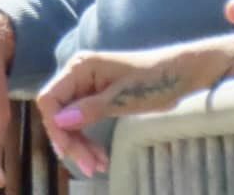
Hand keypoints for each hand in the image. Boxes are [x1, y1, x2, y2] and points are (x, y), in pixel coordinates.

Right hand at [37, 36, 233, 175]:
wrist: (182, 74)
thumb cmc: (157, 80)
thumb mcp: (126, 98)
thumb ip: (92, 108)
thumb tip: (60, 119)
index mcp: (80, 67)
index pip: (50, 99)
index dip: (55, 127)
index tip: (70, 152)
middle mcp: (77, 74)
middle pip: (58, 112)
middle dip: (70, 141)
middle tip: (89, 167)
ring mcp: (86, 86)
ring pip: (69, 120)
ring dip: (79, 144)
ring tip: (97, 166)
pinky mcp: (96, 97)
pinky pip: (83, 121)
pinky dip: (88, 139)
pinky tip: (100, 156)